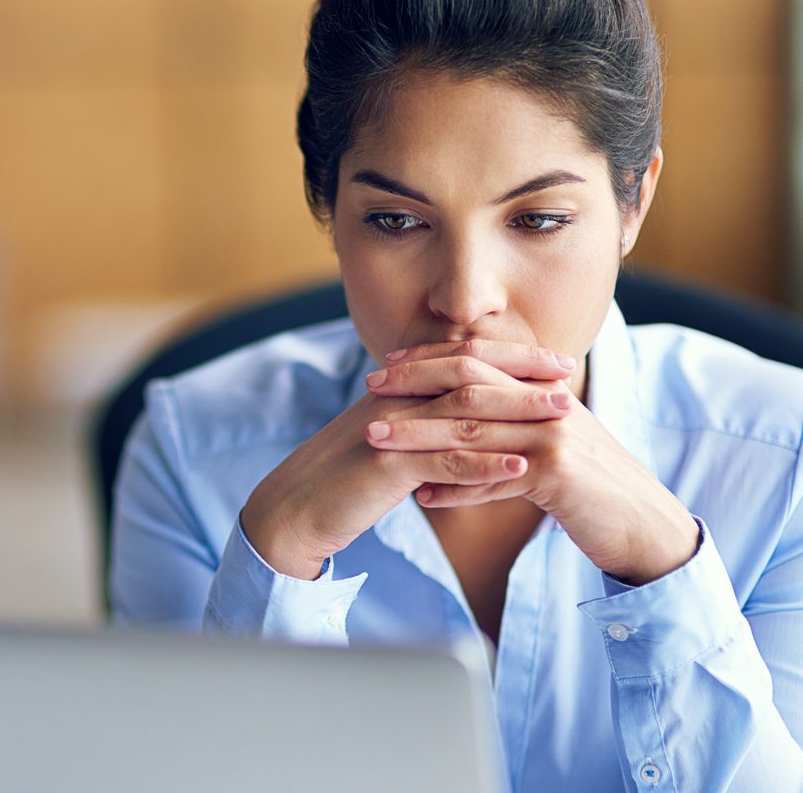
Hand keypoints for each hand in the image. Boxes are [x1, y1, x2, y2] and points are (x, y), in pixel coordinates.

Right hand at [240, 345, 574, 578]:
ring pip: (464, 412)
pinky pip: (444, 461)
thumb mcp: (387, 442)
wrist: (294, 508)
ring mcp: (391, 429)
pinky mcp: (386, 465)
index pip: (462, 359)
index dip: (511, 357)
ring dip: (518, 412)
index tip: (555, 362)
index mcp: (398, 389)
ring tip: (564, 418)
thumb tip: (466, 420)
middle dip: (523, 375)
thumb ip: (423, 425)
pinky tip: (522, 468)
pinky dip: (486, 464)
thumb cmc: (343, 480)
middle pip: (469, 375)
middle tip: (569, 378)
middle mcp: (395, 399)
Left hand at [366, 340, 698, 584]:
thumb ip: (507, 432)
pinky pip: (494, 478)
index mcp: (543, 391)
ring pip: (473, 430)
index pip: (479, 362)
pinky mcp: (558, 474)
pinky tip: (422, 497)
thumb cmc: (589, 490)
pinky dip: (456, 488)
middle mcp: (548, 404)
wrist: (644, 525)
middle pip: (470, 384)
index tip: (386, 366)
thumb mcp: (546, 450)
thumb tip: (453, 438)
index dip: (430, 360)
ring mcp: (554, 436)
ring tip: (376, 440)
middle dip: (414, 384)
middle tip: (369, 388)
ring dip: (419, 436)